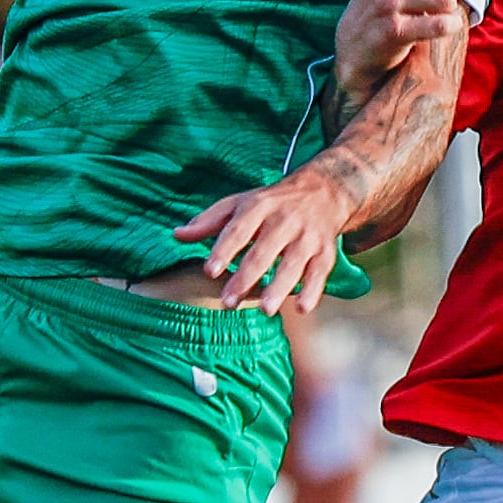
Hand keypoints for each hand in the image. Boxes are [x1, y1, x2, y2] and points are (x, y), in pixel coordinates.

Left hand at [174, 161, 357, 312]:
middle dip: (246, 277)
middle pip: (264, 251)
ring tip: (266, 310)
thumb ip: (209, 221)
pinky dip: (312, 291)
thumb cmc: (272, 203)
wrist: (323, 192)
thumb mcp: (240, 203)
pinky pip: (320, 273)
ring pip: (293, 264)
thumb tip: (177, 235)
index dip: (224, 250)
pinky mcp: (325, 253)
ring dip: (280, 287)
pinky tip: (301, 308)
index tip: (210, 271)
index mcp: (259, 207)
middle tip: (229, 302)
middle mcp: (284, 221)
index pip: (239, 229)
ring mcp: (307, 237)